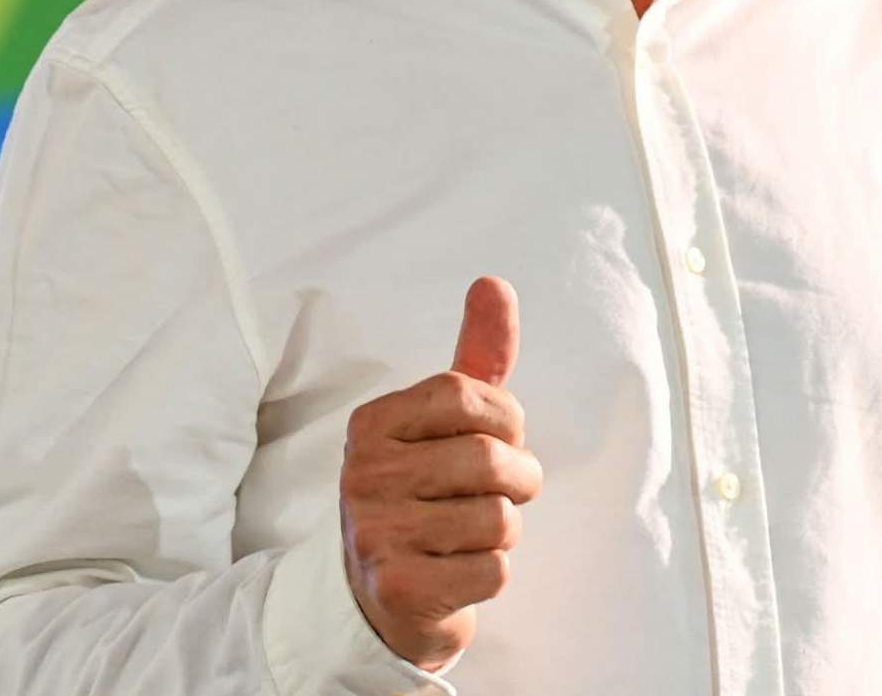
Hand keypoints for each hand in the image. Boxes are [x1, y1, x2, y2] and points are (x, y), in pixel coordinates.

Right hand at [339, 276, 542, 671]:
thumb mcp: (444, 421)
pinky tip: (458, 569)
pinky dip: (493, 572)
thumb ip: (475, 355)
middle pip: (490, 458)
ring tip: (473, 532)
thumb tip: (493, 283)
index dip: (505, 418)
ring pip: (499, 518)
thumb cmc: (424, 493)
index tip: (499, 437)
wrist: (378, 598)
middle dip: (518, 477)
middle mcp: (364, 474)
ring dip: (505, 530)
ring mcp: (376, 534)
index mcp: (371, 423)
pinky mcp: (399, 590)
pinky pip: (494, 570)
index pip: (466, 392)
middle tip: (501, 491)